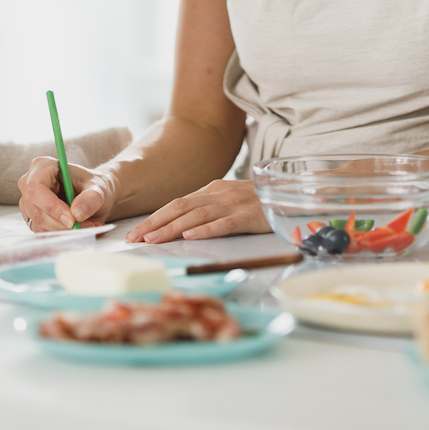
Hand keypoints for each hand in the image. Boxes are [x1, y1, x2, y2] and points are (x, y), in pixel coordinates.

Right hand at [19, 156, 114, 231]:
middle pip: (36, 211)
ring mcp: (29, 202)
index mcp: (42, 166)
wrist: (94, 196)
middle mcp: (29, 183)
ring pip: (39, 225)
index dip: (52, 207)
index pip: (36, 189)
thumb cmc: (93, 186)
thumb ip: (90, 198)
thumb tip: (76, 214)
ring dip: (65, 230)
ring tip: (90, 225)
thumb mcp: (99, 188)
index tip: (72, 220)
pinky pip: (43, 232)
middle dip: (62, 224)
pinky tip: (81, 228)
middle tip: (87, 226)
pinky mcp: (33, 218)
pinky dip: (63, 234)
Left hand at [125, 179, 269, 242]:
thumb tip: (181, 225)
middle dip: (155, 223)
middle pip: (181, 207)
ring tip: (154, 240)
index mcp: (213, 189)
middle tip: (135, 238)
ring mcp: (235, 204)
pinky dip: (206, 230)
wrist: (292, 195)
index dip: (155, 217)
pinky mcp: (250, 215)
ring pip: (197, 215)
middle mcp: (220, 194)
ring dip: (173, 228)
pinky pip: (225, 223)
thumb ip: (209, 208)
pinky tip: (191, 237)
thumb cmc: (260, 202)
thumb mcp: (231, 200)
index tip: (136, 232)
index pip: (178, 203)